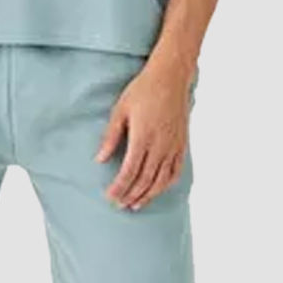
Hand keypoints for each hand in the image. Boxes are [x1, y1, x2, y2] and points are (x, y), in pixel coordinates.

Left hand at [96, 56, 194, 210]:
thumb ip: (110, 136)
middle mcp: (160, 145)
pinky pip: (176, 172)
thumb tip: (99, 159)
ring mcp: (174, 146)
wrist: (170, 77)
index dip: (119, 187)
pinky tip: (157, 190)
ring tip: (135, 204)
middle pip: (145, 179)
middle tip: (119, 205)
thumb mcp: (120, 110)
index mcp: (143, 137)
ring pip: (161, 180)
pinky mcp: (182, 144)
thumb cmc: (142, 90)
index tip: (110, 197)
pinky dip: (166, 185)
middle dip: (131, 195)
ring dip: (148, 195)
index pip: (130, 171)